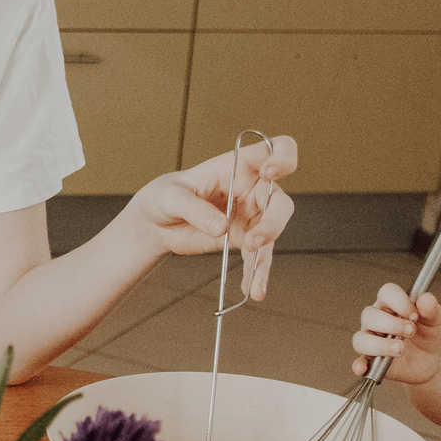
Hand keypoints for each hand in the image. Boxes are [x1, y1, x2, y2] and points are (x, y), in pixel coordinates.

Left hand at [118, 135, 296, 293]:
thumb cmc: (165, 197)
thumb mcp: (172, 198)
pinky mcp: (245, 239)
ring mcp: (252, 215)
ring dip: (265, 257)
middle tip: (253, 242)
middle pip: (279, 201)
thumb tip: (221, 227)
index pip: (276, 150)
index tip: (270, 173)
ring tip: (254, 283)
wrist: (157, 224)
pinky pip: (259, 256)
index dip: (282, 158)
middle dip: (273, 222)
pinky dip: (256, 274)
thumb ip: (195, 208)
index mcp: (239, 165)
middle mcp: (252, 188)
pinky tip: (251, 290)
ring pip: (273, 233)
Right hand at [353, 283, 440, 382]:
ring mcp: (371, 339)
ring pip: (361, 339)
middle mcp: (376, 320)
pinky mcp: (371, 360)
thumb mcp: (436, 320)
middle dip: (391, 324)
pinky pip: (359, 362)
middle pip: (370, 315)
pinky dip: (359, 365)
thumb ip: (431, 309)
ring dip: (379, 345)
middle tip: (411, 331)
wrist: (433, 359)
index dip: (399, 301)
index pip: (386, 293)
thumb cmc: (429, 334)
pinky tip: (363, 368)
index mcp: (391, 303)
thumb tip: (426, 299)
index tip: (415, 314)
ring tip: (400, 350)